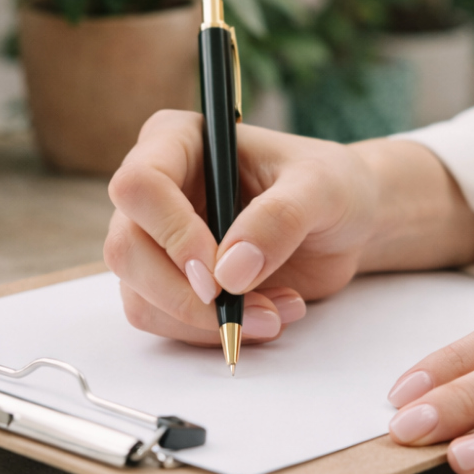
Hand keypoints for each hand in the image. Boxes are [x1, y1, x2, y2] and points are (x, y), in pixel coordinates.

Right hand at [105, 110, 380, 345]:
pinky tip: (268, 314)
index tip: (217, 274)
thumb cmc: (331, 185)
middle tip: (244, 310)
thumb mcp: (321, 189)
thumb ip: (280, 218)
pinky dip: (214, 332)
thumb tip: (231, 270)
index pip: (139, 185)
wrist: (346, 224)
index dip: (171, 233)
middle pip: (126, 249)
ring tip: (278, 310)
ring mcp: (159, 239)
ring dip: (206, 321)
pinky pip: (166, 321)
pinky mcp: (172, 282)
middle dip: (184, 295)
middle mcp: (157, 189)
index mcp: (179, 141)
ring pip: (141, 295)